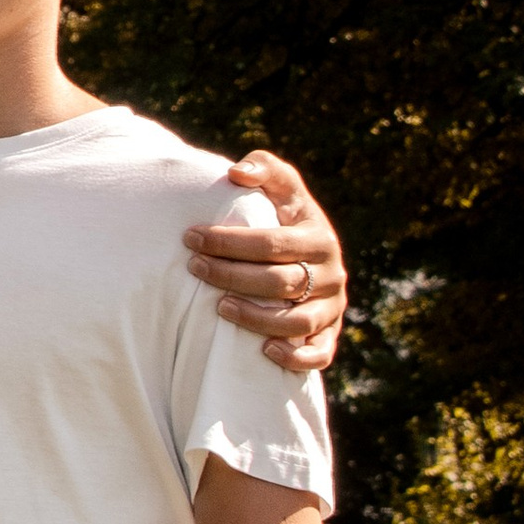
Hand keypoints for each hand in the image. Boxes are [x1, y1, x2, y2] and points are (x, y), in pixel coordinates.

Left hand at [183, 150, 346, 371]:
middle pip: (279, 281)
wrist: (315, 254)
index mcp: (318, 236)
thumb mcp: (283, 187)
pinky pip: (320, 353)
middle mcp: (330, 272)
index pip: (271, 242)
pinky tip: (264, 350)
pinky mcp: (331, 333)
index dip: (229, 242)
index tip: (191, 238)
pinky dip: (295, 355)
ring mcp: (332, 306)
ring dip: (257, 317)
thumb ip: (265, 168)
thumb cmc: (287, 216)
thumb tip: (236, 172)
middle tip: (194, 268)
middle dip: (232, 275)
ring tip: (219, 307)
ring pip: (298, 321)